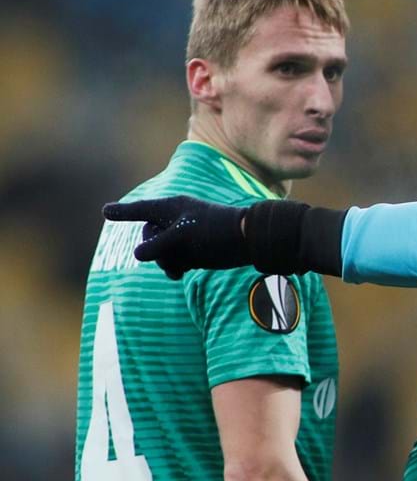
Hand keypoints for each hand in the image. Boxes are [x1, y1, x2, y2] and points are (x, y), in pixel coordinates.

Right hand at [103, 196, 248, 279]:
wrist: (247, 242)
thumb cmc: (216, 231)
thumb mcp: (182, 236)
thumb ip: (157, 245)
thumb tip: (137, 255)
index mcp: (171, 208)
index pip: (140, 210)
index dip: (123, 212)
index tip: (105, 211)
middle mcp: (174, 221)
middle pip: (147, 237)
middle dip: (154, 251)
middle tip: (170, 255)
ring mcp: (182, 238)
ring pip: (159, 253)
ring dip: (165, 262)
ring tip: (179, 268)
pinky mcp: (191, 252)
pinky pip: (172, 262)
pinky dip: (174, 268)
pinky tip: (181, 272)